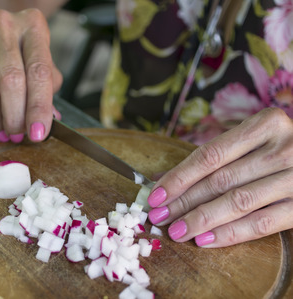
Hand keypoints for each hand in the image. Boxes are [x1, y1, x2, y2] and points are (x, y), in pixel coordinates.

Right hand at [0, 8, 62, 142]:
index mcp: (32, 26)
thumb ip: (47, 88)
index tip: (39, 133)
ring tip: (4, 132)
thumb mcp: (39, 60)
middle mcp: (2, 25)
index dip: (39, 107)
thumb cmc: (18, 50)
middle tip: (18, 135)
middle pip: (11, 80)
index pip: (39, 71)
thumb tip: (51, 119)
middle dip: (16, 117)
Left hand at [147, 108, 292, 246]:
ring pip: (238, 202)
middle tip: (158, 218)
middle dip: (184, 202)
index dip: (178, 178)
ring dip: (201, 220)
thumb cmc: (279, 148)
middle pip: (220, 180)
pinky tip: (205, 240)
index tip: (155, 196)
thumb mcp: (250, 141)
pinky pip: (262, 223)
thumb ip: (211, 158)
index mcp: (266, 124)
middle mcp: (284, 147)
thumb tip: (161, 180)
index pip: (210, 155)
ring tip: (176, 232)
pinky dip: (230, 234)